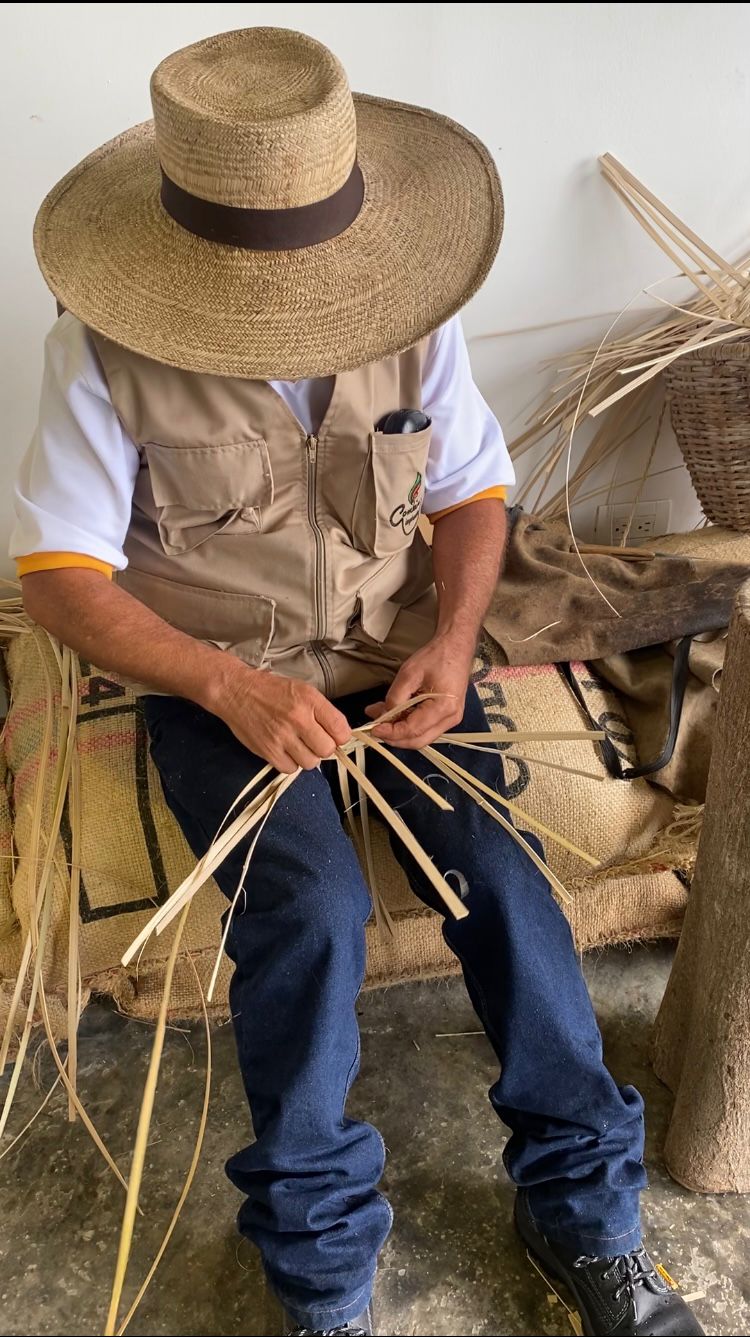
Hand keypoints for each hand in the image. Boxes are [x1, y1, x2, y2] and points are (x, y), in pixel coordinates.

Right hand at [214, 663, 351, 772]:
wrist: (236, 691)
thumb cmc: (270, 690)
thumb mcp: (302, 690)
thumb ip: (322, 711)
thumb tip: (339, 734)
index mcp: (310, 701)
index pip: (340, 730)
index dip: (340, 736)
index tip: (334, 735)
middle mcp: (298, 719)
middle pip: (327, 750)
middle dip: (324, 747)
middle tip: (314, 740)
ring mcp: (282, 736)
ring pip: (310, 762)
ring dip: (307, 756)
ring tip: (298, 745)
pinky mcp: (267, 750)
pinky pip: (290, 768)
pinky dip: (290, 763)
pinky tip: (285, 750)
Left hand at [365, 633, 471, 748]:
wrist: (455, 648)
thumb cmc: (436, 657)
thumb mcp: (409, 673)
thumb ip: (395, 697)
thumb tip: (383, 715)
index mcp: (444, 707)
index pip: (413, 730)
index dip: (391, 732)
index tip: (373, 728)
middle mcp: (450, 718)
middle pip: (418, 741)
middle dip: (394, 738)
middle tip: (375, 728)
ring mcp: (451, 720)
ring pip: (421, 738)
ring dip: (400, 733)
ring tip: (381, 719)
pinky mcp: (446, 717)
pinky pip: (425, 730)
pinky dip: (408, 727)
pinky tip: (395, 716)